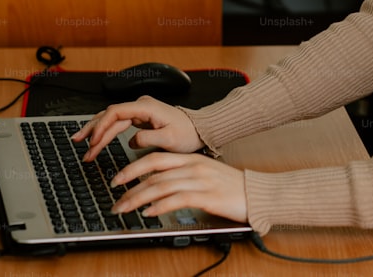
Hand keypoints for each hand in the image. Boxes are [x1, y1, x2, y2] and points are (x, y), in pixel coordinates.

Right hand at [71, 96, 203, 161]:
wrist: (198, 130)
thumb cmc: (187, 133)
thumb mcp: (170, 139)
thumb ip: (148, 139)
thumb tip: (132, 141)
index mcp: (147, 107)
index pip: (116, 112)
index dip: (102, 126)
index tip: (94, 141)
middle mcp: (141, 106)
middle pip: (109, 115)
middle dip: (94, 131)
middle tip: (81, 146)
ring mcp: (139, 111)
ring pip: (111, 119)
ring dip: (96, 131)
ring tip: (81, 144)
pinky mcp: (139, 118)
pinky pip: (117, 123)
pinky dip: (105, 132)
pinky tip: (95, 140)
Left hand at [110, 152, 247, 223]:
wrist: (257, 192)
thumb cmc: (232, 186)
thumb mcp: (206, 174)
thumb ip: (183, 175)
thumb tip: (158, 184)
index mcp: (191, 159)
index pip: (155, 159)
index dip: (133, 168)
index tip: (118, 179)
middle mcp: (193, 167)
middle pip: (153, 174)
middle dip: (130, 187)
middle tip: (115, 200)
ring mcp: (200, 181)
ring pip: (161, 186)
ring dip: (139, 199)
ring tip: (125, 209)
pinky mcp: (207, 196)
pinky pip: (178, 199)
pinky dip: (161, 206)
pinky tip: (150, 213)